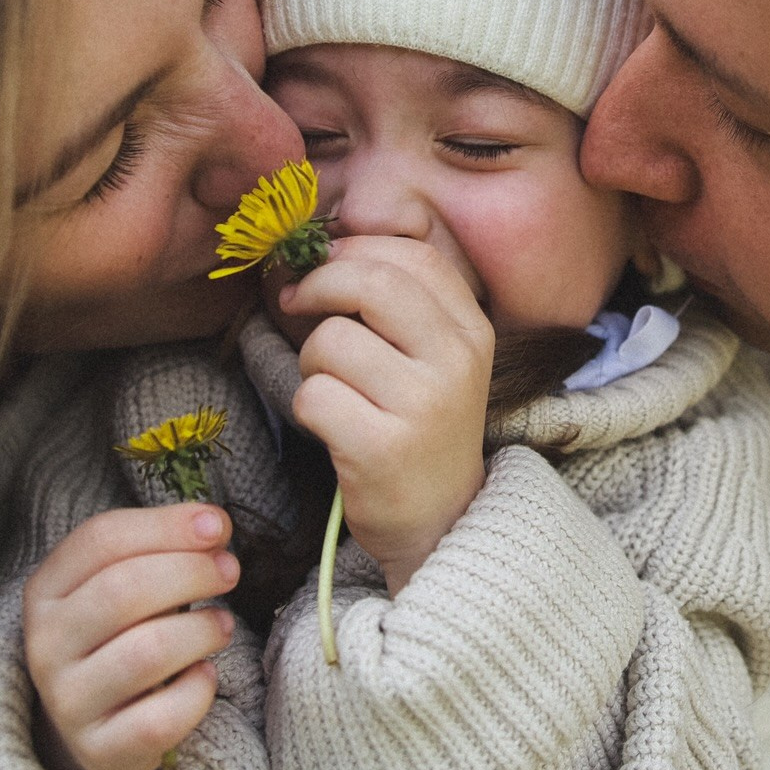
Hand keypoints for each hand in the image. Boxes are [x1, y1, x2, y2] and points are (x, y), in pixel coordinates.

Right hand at [23, 503, 239, 769]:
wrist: (98, 722)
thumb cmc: (122, 635)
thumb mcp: (124, 584)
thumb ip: (159, 549)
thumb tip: (214, 525)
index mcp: (46, 590)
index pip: (100, 540)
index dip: (166, 526)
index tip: (218, 525)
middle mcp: (46, 644)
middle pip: (122, 591)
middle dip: (190, 572)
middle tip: (229, 571)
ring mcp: (68, 702)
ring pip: (146, 653)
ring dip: (199, 631)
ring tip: (221, 625)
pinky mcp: (99, 749)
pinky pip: (159, 718)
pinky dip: (196, 692)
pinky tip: (203, 676)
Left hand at [278, 234, 493, 591]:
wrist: (441, 521)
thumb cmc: (422, 427)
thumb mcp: (436, 359)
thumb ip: (401, 304)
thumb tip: (323, 249)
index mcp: (473, 331)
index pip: (414, 256)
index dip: (356, 249)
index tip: (324, 264)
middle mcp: (456, 363)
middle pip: (369, 283)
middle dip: (318, 286)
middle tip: (296, 303)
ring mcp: (423, 406)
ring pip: (329, 342)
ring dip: (310, 363)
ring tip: (334, 389)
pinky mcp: (381, 449)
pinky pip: (312, 396)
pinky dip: (307, 408)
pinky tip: (333, 428)